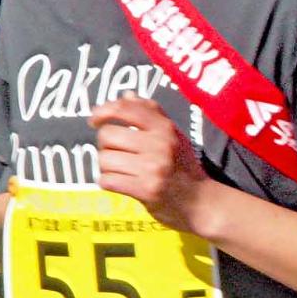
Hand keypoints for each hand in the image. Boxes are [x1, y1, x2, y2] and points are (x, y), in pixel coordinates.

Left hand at [90, 95, 213, 232]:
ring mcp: (153, 168)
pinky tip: (123, 183)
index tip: (95, 120)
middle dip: (106, 146)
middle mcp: (160, 144)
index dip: (103, 111)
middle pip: (107, 135)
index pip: (125, 109)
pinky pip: (107, 181)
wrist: (201, 202)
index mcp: (165, 128)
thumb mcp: (174, 135)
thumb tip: (126, 95)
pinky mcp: (146, 190)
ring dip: (107, 167)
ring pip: (105, 160)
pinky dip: (110, 183)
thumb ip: (151, 113)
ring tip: (123, 171)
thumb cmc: (184, 167)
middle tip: (118, 154)